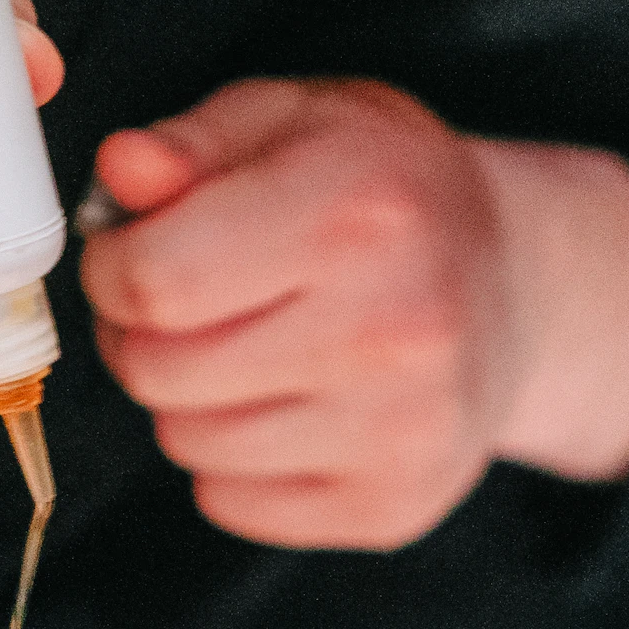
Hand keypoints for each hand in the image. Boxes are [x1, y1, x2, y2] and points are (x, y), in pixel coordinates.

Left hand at [81, 78, 628, 550]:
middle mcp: (392, 328)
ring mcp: (399, 430)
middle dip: (141, 334)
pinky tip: (285, 407)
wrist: (516, 292)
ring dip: (189, 399)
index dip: (112, 268)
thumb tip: (122, 169)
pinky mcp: (392, 506)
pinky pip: (229, 503)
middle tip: (183, 306)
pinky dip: (232, 462)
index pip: (155, 280)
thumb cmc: (389, 197)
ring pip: (186, 441)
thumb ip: (196, 143)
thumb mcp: (299, 122)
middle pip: (157, 369)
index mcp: (359, 212)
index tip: (130, 256)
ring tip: (245, 352)